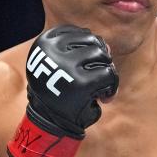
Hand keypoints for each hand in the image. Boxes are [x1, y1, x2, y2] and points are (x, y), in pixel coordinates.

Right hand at [8, 25, 118, 156]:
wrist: (50, 124)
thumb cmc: (58, 92)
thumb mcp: (59, 63)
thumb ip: (81, 50)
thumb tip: (107, 46)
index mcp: (44, 43)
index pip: (78, 32)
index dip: (87, 48)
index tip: (84, 66)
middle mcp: (53, 52)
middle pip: (93, 41)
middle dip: (99, 59)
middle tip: (94, 79)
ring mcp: (67, 67)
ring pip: (102, 56)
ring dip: (105, 71)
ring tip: (99, 88)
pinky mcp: (81, 84)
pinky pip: (109, 74)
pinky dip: (112, 87)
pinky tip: (104, 97)